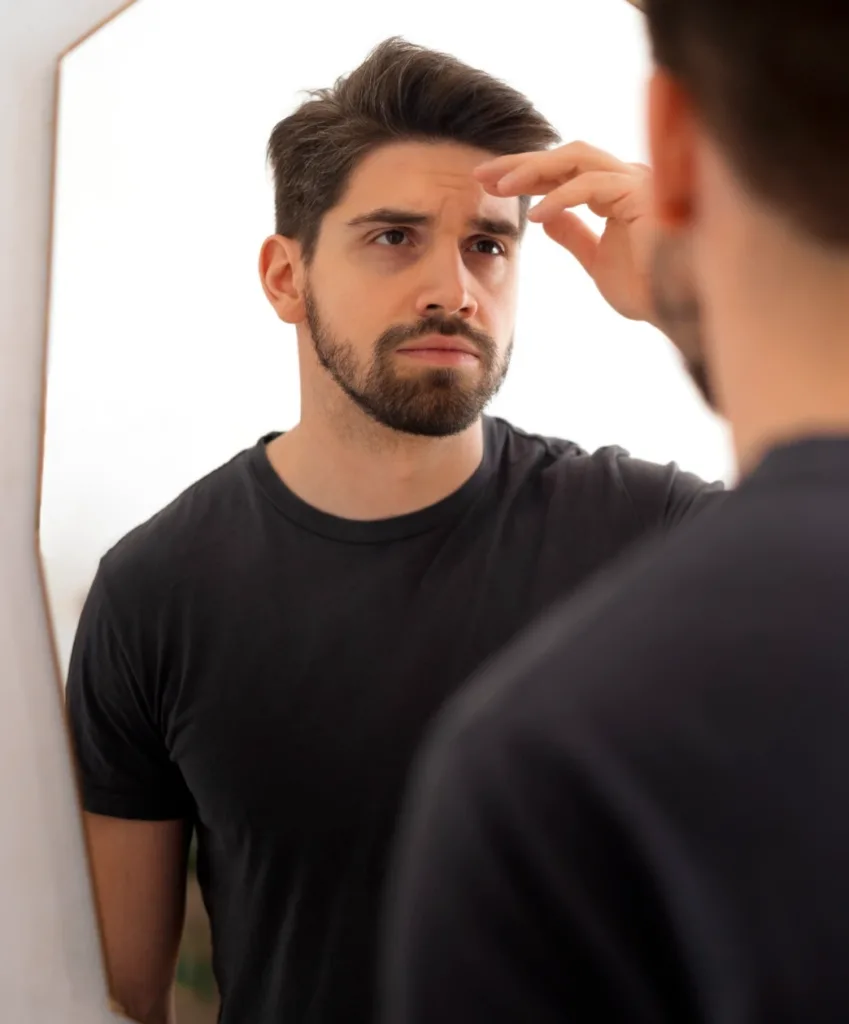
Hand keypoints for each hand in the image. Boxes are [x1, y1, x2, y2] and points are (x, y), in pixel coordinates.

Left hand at [475, 142, 655, 323]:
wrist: (681, 311)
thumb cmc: (649, 289)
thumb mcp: (597, 260)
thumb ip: (574, 235)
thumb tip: (546, 219)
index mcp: (616, 191)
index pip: (563, 170)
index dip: (524, 174)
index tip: (486, 184)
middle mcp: (628, 177)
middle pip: (566, 155)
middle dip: (521, 163)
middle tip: (481, 175)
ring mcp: (639, 181)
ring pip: (577, 159)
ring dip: (534, 170)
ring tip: (500, 190)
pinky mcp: (644, 193)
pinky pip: (594, 186)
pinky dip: (561, 198)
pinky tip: (536, 218)